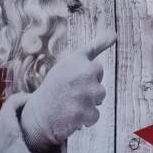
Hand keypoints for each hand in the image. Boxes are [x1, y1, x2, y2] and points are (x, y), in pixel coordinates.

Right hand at [20, 31, 115, 152]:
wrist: (38, 114)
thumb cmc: (57, 86)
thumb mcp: (70, 62)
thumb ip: (94, 47)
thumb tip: (114, 33)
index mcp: (77, 59)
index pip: (97, 67)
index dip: (86, 76)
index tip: (75, 80)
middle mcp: (83, 73)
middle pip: (100, 82)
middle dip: (89, 88)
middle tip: (70, 92)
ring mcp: (85, 93)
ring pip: (100, 98)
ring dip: (88, 103)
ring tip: (70, 104)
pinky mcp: (86, 112)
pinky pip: (95, 115)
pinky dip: (85, 119)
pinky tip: (70, 116)